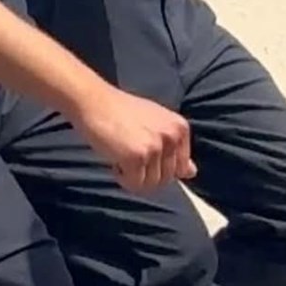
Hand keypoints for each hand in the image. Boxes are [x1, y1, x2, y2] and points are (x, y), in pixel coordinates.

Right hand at [77, 87, 195, 192]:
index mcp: (180, 128)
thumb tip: (192, 173)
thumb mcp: (155, 123)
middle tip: (128, 153)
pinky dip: (122, 178)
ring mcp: (155, 147)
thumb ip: (174, 148)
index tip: (142, 152)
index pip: (181, 169)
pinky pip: (134, 185)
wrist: (93, 100)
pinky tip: (114, 158)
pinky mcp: (137, 157)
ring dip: (134, 176)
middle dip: (146, 173)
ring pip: (151, 185)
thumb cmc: (120, 111)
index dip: (159, 167)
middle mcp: (172, 137)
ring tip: (122, 154)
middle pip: (166, 179)